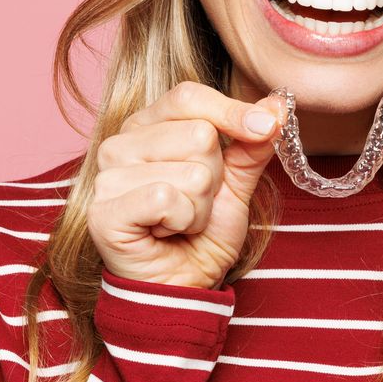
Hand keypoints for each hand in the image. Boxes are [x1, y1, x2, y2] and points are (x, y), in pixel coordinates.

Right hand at [88, 81, 288, 289]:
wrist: (181, 285)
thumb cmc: (200, 234)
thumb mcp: (236, 185)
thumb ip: (251, 145)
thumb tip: (277, 105)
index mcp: (147, 125)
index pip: (189, 96)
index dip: (233, 111)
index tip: (266, 127)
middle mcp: (120, 143)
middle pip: (200, 135)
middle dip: (215, 179)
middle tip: (195, 203)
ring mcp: (107, 175)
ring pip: (191, 173)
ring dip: (200, 207)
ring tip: (180, 221)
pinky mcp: (104, 209)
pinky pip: (168, 199)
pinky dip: (183, 223)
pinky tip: (165, 232)